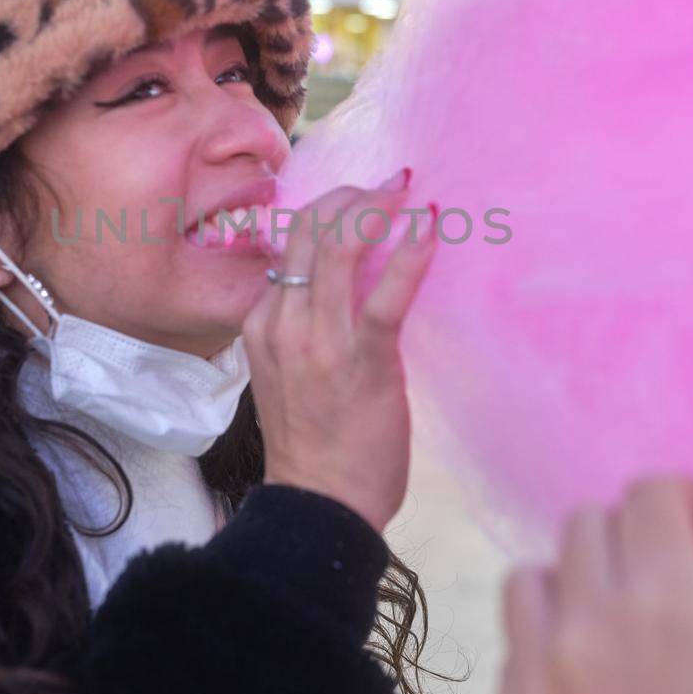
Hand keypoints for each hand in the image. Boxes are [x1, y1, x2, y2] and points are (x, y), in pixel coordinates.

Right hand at [243, 174, 437, 533]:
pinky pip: (386, 295)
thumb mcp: (287, 371)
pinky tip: (429, 228)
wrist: (320, 503)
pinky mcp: (364, 361)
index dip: (330, 208)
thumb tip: (348, 281)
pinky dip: (409, 253)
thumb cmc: (314, 442)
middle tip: (390, 190)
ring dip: (378, 210)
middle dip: (353, 196)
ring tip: (408, 197)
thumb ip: (304, 325)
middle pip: (311, 228)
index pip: (292, 240)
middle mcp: (284, 321)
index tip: (364, 198)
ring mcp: (320, 340)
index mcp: (263, 321)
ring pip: (341, 246)